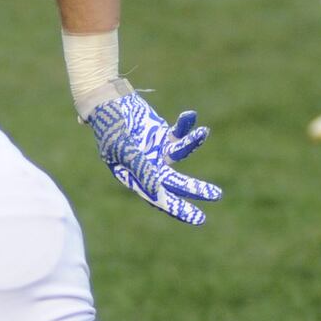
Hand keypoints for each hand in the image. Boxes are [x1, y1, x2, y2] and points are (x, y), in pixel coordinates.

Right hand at [85, 88, 221, 225]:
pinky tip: (190, 115)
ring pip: (179, 155)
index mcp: (134, 177)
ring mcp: (156, 151)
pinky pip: (178, 135)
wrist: (105, 102)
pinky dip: (185, 126)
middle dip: (194, 188)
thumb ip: (140, 169)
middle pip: (174, 182)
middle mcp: (147, 168)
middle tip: (216, 194)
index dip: (178, 208)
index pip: (159, 198)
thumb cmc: (109, 127)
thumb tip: (158, 192)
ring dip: (192, 144)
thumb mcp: (122, 150)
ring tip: (203, 133)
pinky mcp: (162, 135)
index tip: (198, 218)